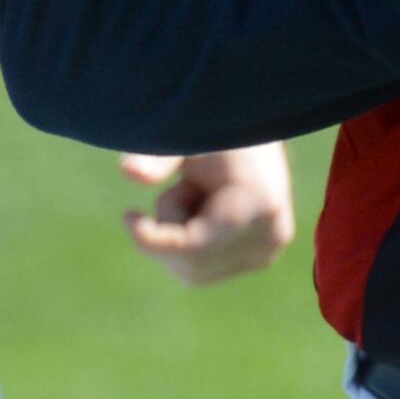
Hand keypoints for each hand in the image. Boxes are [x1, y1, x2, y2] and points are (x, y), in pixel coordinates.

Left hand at [122, 144, 298, 285]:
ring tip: (195, 191)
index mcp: (259, 205)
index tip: (128, 215)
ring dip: (179, 233)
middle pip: (192, 266)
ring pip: (195, 271)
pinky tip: (205, 206)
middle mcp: (271, 236)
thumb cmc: (213, 127)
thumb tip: (129, 172)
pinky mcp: (259, 257)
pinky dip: (190, 241)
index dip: (153, 240)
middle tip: (180, 186)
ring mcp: (268, 251)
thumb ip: (157, 155)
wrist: (251, 128)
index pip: (195, 249)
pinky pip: (204, 268)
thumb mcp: (185, 135)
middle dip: (169, 230)